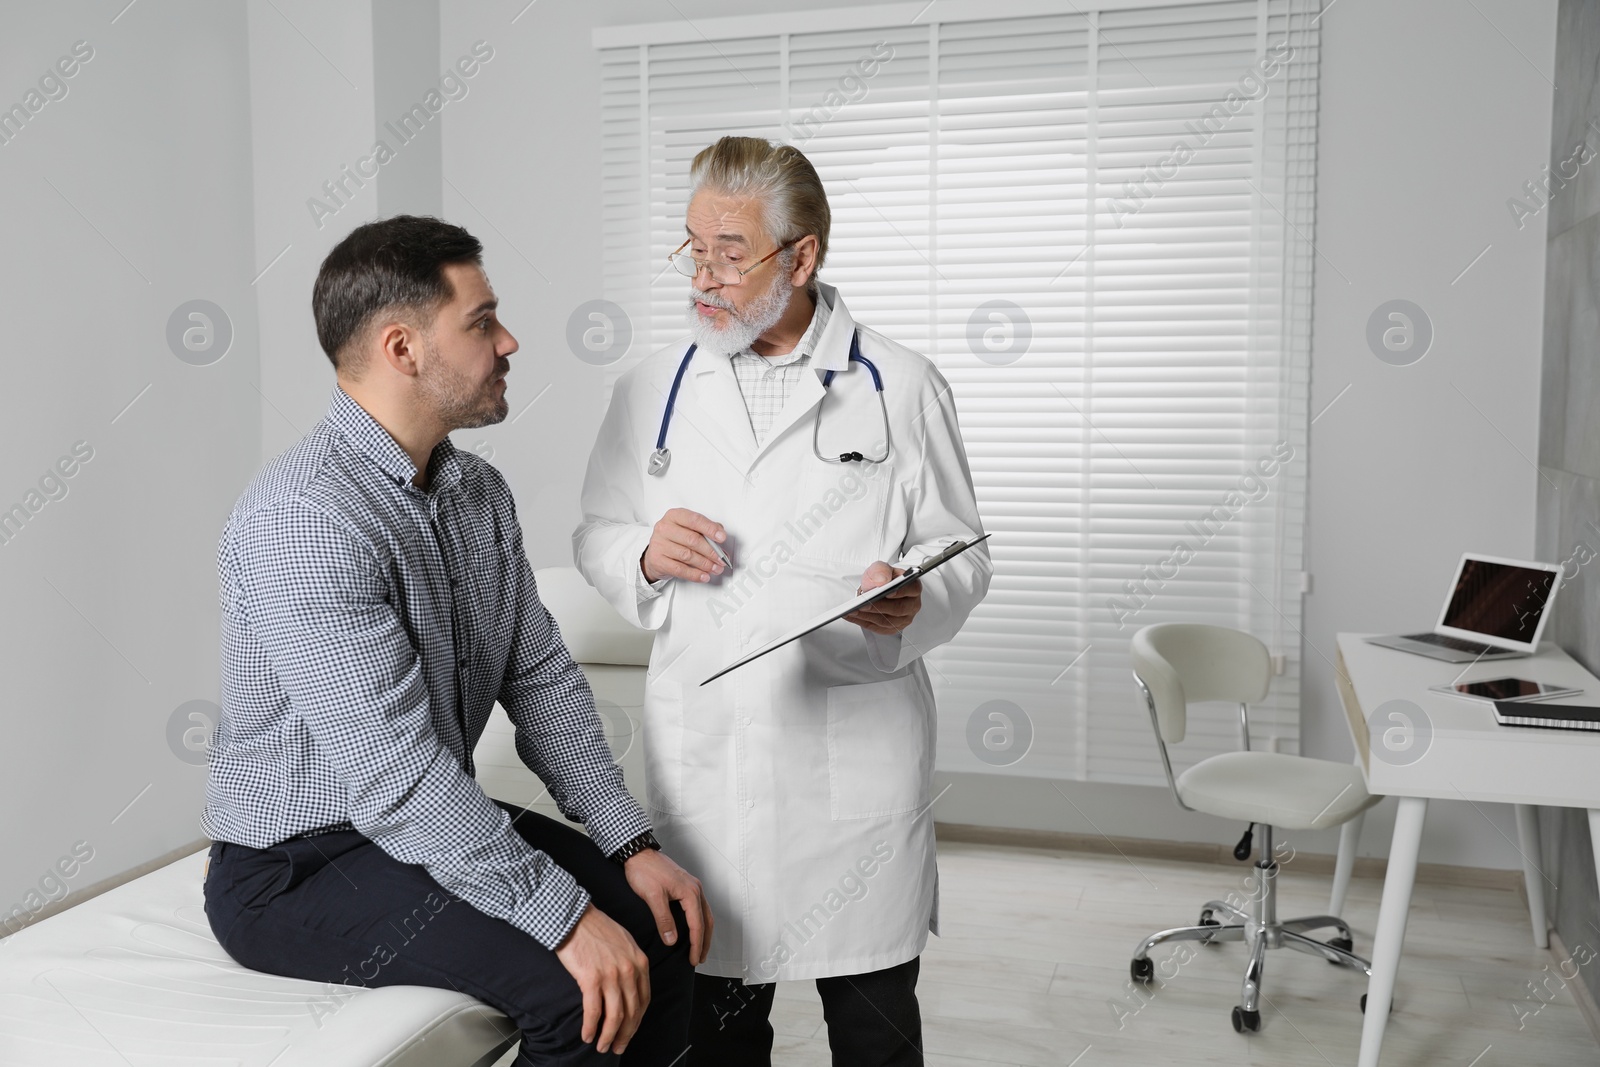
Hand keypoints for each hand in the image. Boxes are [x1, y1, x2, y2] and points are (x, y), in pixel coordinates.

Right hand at [553, 904, 650, 1054]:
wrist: (574, 917)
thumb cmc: (596, 928)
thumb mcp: (625, 942)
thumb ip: (632, 963)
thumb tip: (630, 986)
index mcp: (640, 962)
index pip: (644, 1000)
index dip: (637, 1021)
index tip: (630, 1032)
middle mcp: (629, 970)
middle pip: (631, 1011)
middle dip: (625, 1034)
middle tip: (618, 1047)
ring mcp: (611, 975)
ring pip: (615, 1016)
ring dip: (609, 1036)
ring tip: (602, 1046)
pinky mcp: (591, 978)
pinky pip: (593, 1011)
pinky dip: (591, 1027)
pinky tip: (587, 1035)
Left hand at [622, 848, 713, 965]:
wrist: (637, 852)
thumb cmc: (644, 871)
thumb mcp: (653, 897)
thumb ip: (664, 919)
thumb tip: (672, 940)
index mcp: (690, 892)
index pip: (697, 925)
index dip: (696, 945)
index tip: (694, 959)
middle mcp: (695, 888)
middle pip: (707, 920)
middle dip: (704, 941)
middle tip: (699, 958)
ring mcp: (691, 886)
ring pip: (705, 913)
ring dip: (703, 932)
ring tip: (699, 947)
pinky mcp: (685, 885)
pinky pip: (698, 907)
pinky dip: (699, 921)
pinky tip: (692, 927)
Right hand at [641, 508, 728, 583]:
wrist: (655, 554)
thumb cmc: (674, 539)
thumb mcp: (687, 528)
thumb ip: (704, 529)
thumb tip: (720, 534)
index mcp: (674, 516)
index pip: (694, 520)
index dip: (710, 529)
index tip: (722, 537)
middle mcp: (665, 528)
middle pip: (692, 540)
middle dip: (711, 551)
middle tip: (721, 558)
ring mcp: (659, 544)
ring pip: (687, 556)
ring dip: (705, 564)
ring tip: (715, 568)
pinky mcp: (657, 560)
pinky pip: (679, 569)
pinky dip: (694, 574)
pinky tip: (704, 576)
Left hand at [845, 561, 921, 635]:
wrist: (880, 588)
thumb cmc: (884, 578)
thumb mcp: (881, 568)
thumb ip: (881, 570)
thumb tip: (881, 581)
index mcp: (913, 587)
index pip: (911, 589)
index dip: (900, 592)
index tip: (887, 592)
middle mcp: (912, 605)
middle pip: (898, 609)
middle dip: (878, 607)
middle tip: (863, 604)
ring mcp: (904, 618)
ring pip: (887, 621)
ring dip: (868, 616)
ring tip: (853, 610)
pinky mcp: (893, 628)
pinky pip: (878, 628)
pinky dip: (863, 622)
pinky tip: (853, 616)